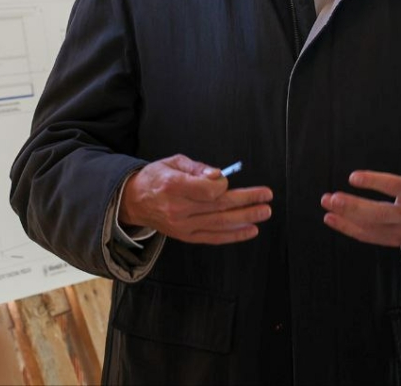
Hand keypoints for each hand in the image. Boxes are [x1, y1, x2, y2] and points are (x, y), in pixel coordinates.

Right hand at [120, 154, 272, 243]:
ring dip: (246, 218)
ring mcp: (182, 226)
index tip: (227, 180)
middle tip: (266, 197)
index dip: (222, 185)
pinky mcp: (186, 236)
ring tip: (264, 212)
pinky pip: (213, 237)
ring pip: (219, 223)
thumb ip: (197, 168)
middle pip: (218, 207)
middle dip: (246, 201)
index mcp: (173, 186)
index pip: (206, 190)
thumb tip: (219, 175)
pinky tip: (250, 230)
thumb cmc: (156, 177)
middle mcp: (178, 209)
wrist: (134, 201)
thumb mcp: (173, 162)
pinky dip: (234, 235)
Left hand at [321, 127, 400, 245]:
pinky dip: (348, 229)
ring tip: (326, 203)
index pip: (395, 187)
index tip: (352, 177)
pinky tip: (331, 218)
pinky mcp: (394, 239)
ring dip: (346, 217)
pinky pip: (368, 236)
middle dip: (354, 207)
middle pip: (380, 213)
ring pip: (371, 227)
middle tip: (332, 198)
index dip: (374, 182)